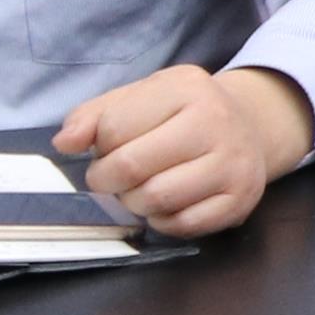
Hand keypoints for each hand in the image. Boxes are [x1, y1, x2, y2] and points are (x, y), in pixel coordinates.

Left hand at [53, 63, 314, 237]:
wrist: (250, 127)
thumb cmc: (182, 113)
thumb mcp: (141, 98)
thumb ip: (95, 115)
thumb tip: (65, 143)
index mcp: (186, 88)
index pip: (114, 127)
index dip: (98, 146)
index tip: (106, 149)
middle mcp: (216, 121)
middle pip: (132, 166)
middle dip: (108, 180)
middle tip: (112, 179)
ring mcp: (234, 163)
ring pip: (156, 200)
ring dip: (134, 203)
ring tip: (140, 190)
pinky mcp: (241, 199)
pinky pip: (182, 225)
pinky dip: (163, 221)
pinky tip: (167, 204)